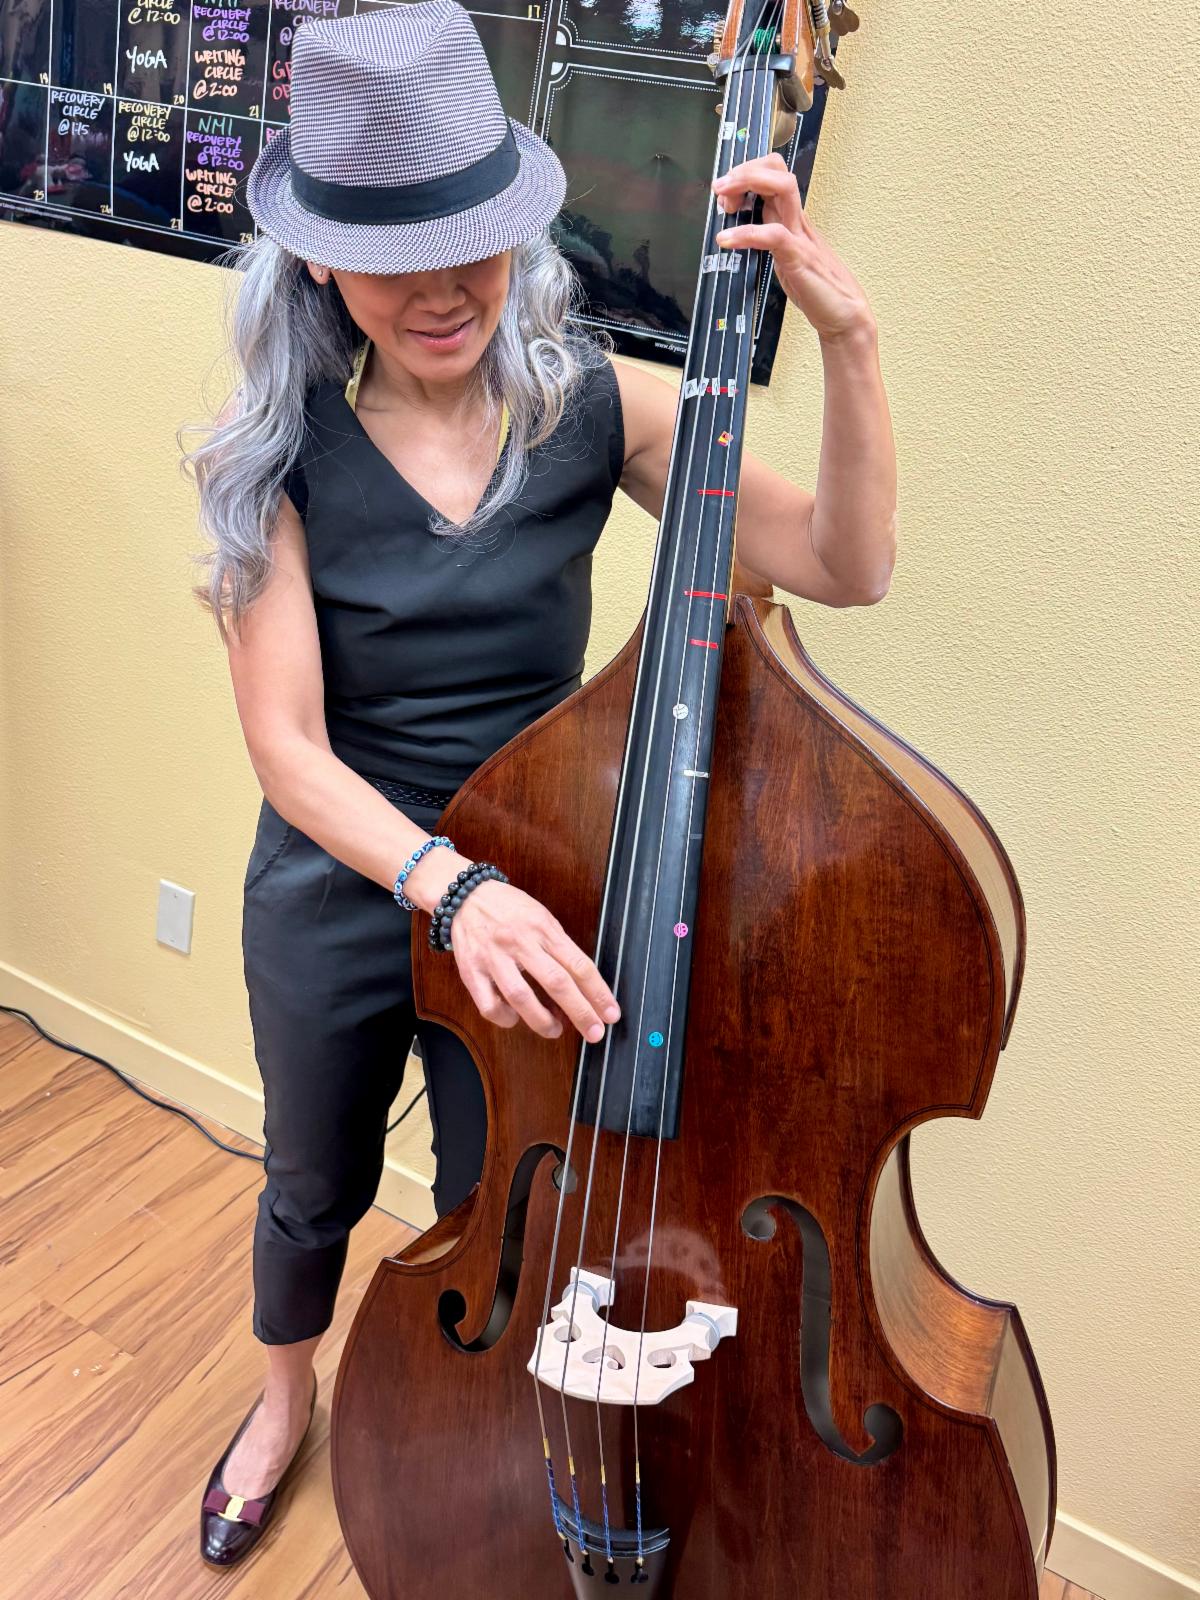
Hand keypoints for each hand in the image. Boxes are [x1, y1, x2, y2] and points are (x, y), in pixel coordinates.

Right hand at [441, 878, 621, 1044]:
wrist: (465, 896)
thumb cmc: (508, 909)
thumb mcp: (542, 917)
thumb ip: (559, 946)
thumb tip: (581, 983)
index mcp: (543, 928)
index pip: (578, 964)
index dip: (598, 992)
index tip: (611, 1013)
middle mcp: (520, 942)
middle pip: (556, 982)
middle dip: (580, 1011)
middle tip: (594, 1032)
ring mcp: (493, 958)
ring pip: (521, 997)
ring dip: (542, 1021)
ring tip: (555, 1029)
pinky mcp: (471, 971)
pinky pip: (489, 1005)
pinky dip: (505, 1018)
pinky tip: (515, 1018)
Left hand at [712, 153, 874, 341]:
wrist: (844, 314)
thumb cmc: (817, 288)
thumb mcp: (785, 258)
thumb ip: (768, 242)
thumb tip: (742, 235)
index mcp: (792, 218)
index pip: (773, 174)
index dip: (747, 173)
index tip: (725, 193)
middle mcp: (796, 220)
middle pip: (777, 169)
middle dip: (744, 169)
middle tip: (720, 188)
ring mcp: (800, 236)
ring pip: (781, 188)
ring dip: (747, 183)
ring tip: (722, 198)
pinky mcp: (800, 257)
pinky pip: (773, 234)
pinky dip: (746, 233)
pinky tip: (726, 241)